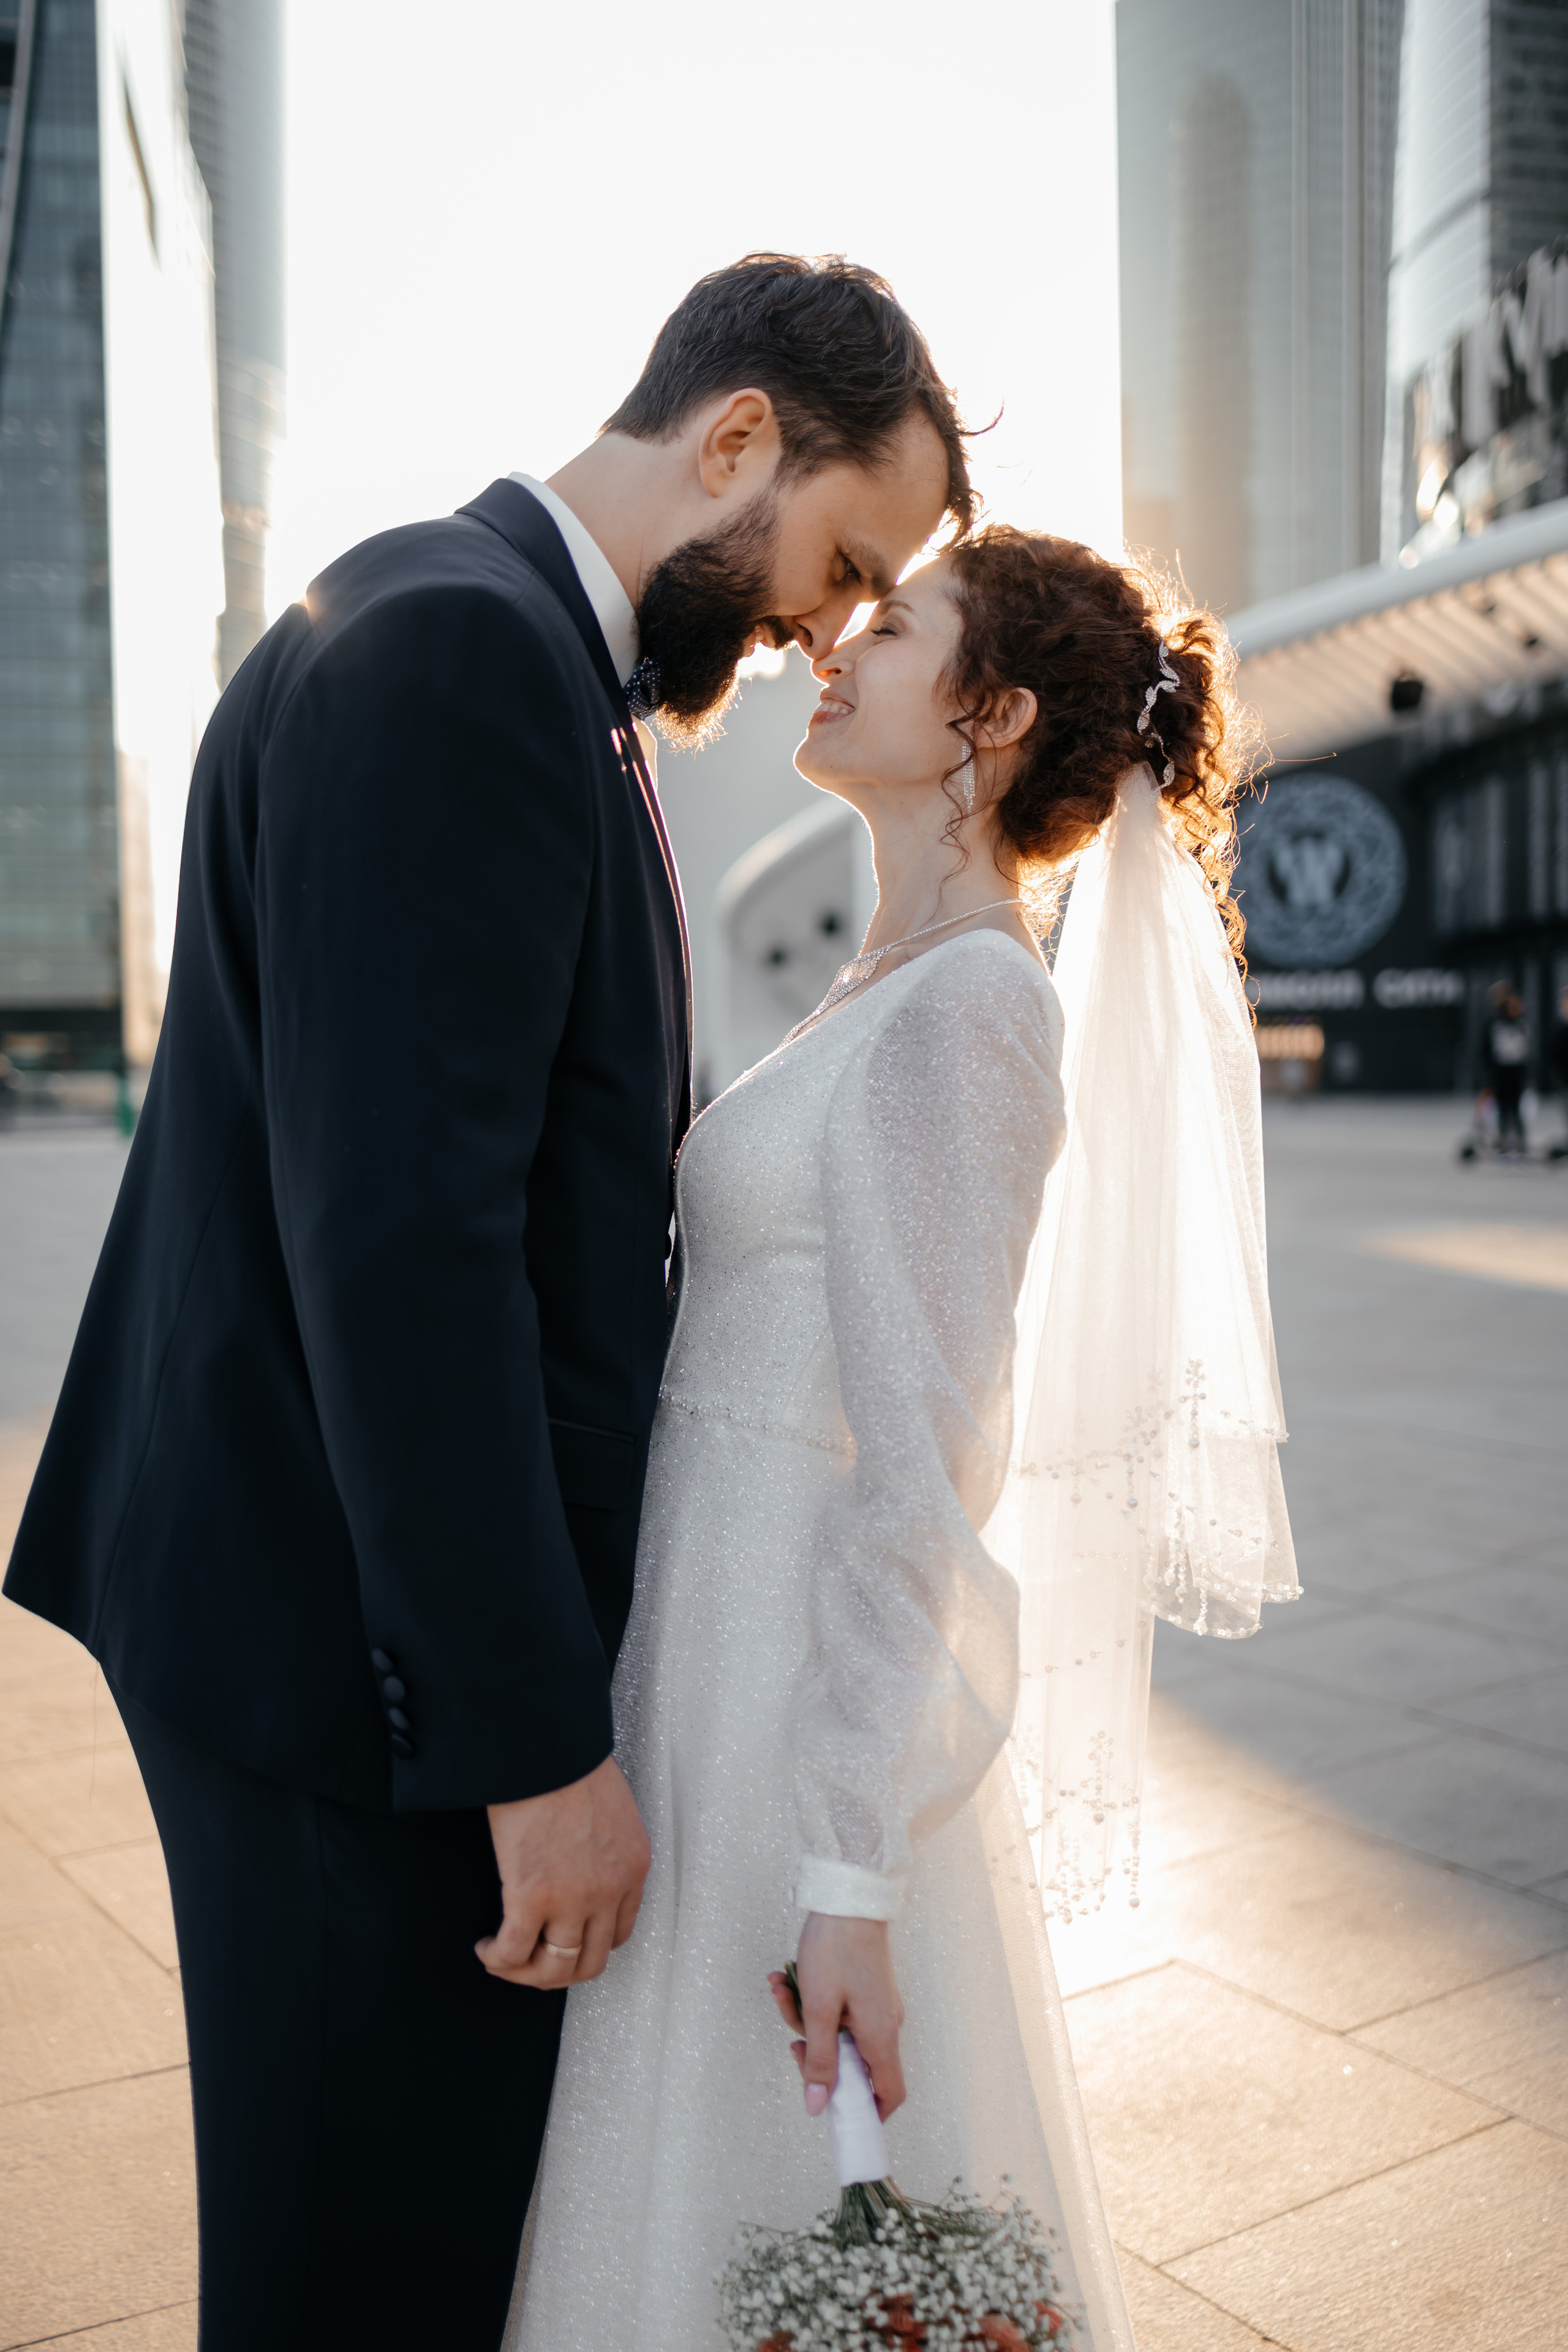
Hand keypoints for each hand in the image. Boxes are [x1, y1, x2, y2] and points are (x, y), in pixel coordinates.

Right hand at [476, 1755, 649, 1989]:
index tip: (563, 1940)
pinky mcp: (531, 1898)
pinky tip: (486, 1947)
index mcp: (633, 1867)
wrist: (546, 1745)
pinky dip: (498, 1959)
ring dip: (524, 1972)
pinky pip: (514, 1952)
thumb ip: (606, 1845)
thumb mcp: (612, 1808)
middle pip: (588, 1963)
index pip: (617, 1933)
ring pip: (553, 1969)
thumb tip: (581, 1863)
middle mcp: (609, 1891)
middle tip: (532, 1961)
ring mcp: (573, 1900)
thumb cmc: (571, 1761)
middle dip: (557, 1971)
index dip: (586, 1945)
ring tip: (503, 1957)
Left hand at [767, 1911, 906, 2120]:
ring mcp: (876, 2004)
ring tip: (782, 1988)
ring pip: (839, 2032)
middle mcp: (886, 2024)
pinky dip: (814, 1999)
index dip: (866, 2111)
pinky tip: (788, 1977)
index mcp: (881, 2036)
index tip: (835, 2112)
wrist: (849, 1894)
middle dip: (815, 2052)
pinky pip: (839, 2008)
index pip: (888, 2094)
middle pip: (853, 2063)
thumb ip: (820, 2061)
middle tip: (792, 2037)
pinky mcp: (865, 1987)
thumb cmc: (836, 1948)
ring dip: (805, 2016)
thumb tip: (818, 2107)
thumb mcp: (819, 2009)